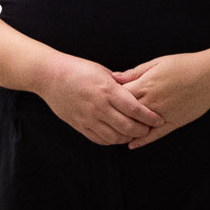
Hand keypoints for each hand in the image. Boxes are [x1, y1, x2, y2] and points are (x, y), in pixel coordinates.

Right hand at [36, 53, 163, 146]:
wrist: (50, 76)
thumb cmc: (78, 69)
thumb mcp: (102, 71)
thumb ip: (120, 84)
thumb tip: (137, 90)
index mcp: (107, 91)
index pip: (135, 109)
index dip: (150, 117)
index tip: (159, 119)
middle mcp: (99, 107)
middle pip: (128, 127)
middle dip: (143, 130)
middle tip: (150, 129)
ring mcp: (89, 118)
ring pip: (115, 137)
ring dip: (128, 138)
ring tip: (135, 133)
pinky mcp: (80, 125)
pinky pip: (100, 139)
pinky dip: (112, 140)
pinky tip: (118, 136)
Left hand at [113, 53, 209, 147]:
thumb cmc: (184, 65)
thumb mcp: (157, 63)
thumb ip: (135, 72)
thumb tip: (115, 77)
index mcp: (145, 84)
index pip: (119, 95)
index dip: (109, 98)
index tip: (103, 99)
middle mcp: (151, 101)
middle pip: (125, 112)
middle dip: (114, 115)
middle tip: (105, 118)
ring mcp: (162, 114)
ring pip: (138, 126)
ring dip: (126, 130)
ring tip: (115, 132)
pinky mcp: (173, 123)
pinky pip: (155, 135)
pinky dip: (142, 141)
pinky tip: (132, 145)